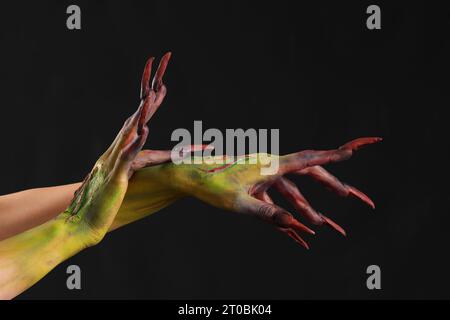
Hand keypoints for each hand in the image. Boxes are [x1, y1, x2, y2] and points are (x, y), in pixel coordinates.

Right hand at [63, 52, 170, 245]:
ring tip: (153, 98)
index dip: (147, 108)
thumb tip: (135, 166)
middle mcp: (114, 152)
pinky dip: (135, 143)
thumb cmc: (102, 204)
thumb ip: (127, 171)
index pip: (136, 125)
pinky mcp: (116, 176)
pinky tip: (145, 131)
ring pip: (129, 134)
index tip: (162, 90)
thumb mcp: (120, 183)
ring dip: (141, 116)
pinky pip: (126, 156)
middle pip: (133, 122)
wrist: (81, 221)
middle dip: (146, 104)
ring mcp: (114, 162)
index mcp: (118, 153)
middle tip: (161, 84)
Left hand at [130, 137, 380, 248]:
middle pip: (306, 174)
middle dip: (329, 185)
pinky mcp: (255, 185)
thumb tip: (290, 222)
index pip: (306, 160)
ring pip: (293, 190)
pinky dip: (288, 211)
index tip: (350, 152)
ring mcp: (263, 176)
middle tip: (350, 196)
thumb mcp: (238, 203)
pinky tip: (294, 227)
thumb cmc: (210, 187)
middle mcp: (269, 167)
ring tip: (321, 225)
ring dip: (308, 207)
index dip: (330, 158)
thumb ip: (266, 212)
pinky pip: (278, 198)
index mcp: (269, 166)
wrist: (189, 176)